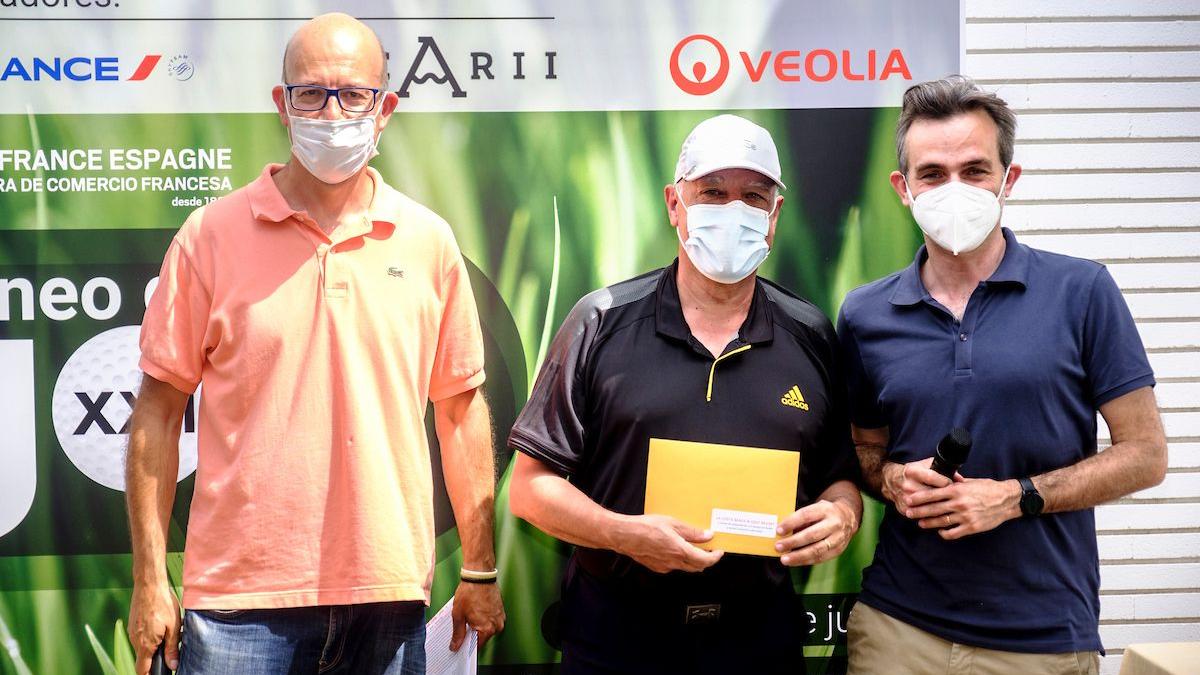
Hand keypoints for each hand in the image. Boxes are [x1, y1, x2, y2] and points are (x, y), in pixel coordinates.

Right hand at [127, 581, 180, 674]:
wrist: (149, 584)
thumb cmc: (163, 604)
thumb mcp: (174, 627)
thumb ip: (172, 648)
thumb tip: (173, 665)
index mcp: (145, 644)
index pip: (142, 669)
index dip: (149, 674)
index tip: (158, 673)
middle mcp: (135, 640)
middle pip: (143, 658)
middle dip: (155, 657)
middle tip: (169, 649)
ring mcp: (132, 631)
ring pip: (142, 646)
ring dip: (153, 645)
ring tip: (166, 632)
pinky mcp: (133, 623)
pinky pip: (140, 635)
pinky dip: (149, 635)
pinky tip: (160, 624)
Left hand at [450, 580, 504, 651]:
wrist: (480, 575)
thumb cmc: (469, 592)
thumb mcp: (458, 615)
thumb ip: (458, 633)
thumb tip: (455, 646)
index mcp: (487, 629)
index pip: (476, 646)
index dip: (466, 646)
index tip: (458, 645)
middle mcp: (496, 625)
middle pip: (482, 638)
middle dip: (472, 635)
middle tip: (461, 628)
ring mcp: (500, 618)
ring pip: (487, 628)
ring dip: (478, 626)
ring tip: (468, 616)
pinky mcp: (501, 610)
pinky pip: (491, 620)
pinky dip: (484, 619)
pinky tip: (475, 611)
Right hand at [617, 514, 723, 573]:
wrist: (624, 535)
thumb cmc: (646, 527)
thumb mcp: (672, 523)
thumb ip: (692, 532)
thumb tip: (708, 535)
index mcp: (680, 551)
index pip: (705, 560)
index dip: (715, 557)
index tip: (719, 552)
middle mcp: (674, 562)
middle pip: (697, 567)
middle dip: (706, 560)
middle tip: (709, 550)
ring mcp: (665, 567)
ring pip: (685, 567)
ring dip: (692, 561)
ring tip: (692, 548)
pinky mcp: (656, 567)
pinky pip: (673, 566)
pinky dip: (679, 560)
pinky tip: (674, 549)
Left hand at [775, 498, 858, 565]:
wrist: (847, 517)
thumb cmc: (824, 513)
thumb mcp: (814, 508)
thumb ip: (801, 518)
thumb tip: (782, 531)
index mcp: (825, 509)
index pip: (806, 515)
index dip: (791, 523)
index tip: (778, 530)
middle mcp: (834, 523)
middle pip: (811, 535)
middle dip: (793, 542)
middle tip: (778, 546)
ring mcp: (838, 538)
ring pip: (817, 550)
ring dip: (798, 556)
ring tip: (784, 559)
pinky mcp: (838, 550)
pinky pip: (821, 558)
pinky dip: (806, 561)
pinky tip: (795, 561)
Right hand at [881, 457, 959, 514]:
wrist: (891, 481)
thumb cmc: (912, 472)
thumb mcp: (924, 465)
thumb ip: (942, 469)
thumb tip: (961, 480)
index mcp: (913, 472)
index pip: (933, 478)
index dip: (946, 483)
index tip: (954, 486)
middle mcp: (908, 485)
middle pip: (932, 495)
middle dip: (946, 498)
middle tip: (955, 500)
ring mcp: (905, 498)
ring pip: (928, 508)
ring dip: (941, 510)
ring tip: (951, 509)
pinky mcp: (904, 509)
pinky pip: (921, 515)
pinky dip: (931, 517)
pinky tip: (940, 516)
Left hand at [904, 478, 1021, 539]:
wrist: (1007, 500)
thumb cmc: (988, 488)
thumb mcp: (970, 482)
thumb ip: (955, 484)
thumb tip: (940, 482)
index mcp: (957, 490)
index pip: (933, 494)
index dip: (919, 498)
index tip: (908, 499)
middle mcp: (959, 503)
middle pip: (934, 509)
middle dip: (919, 511)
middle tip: (908, 513)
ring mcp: (965, 516)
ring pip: (941, 521)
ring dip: (929, 523)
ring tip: (920, 523)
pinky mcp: (972, 527)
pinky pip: (953, 533)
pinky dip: (944, 533)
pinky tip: (939, 531)